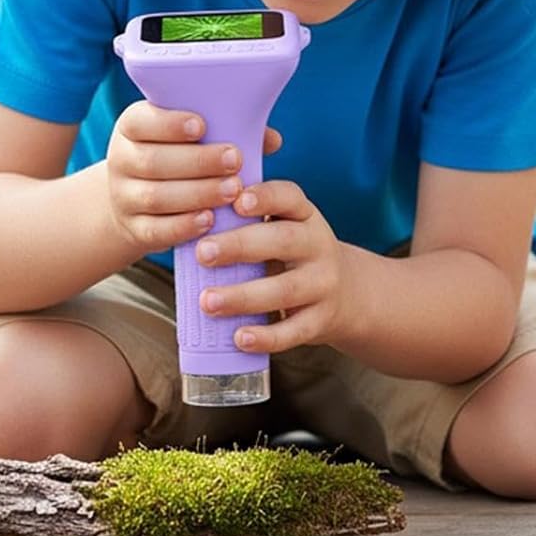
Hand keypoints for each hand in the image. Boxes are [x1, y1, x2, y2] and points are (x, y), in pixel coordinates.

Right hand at [105, 101, 282, 256]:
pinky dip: (184, 226)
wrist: (135, 200)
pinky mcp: (132, 228)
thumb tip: (271, 139)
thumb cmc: (177, 158)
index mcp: (132, 127)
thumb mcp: (190, 140)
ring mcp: (123, 197)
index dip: (169, 124)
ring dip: (197, 193)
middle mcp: (121, 160)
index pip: (142, 122)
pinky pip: (156, 230)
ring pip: (156, 197)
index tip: (202, 126)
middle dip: (197, 161)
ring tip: (233, 190)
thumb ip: (227, 132)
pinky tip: (211, 220)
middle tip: (235, 160)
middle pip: (153, 161)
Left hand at [196, 179, 356, 353]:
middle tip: (202, 253)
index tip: (236, 200)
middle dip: (240, 246)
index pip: (289, 197)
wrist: (347, 294)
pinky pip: (294, 331)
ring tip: (207, 302)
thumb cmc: (293, 255)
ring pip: (284, 290)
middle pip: (282, 241)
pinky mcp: (321, 320)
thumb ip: (246, 223)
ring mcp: (323, 284)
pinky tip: (239, 337)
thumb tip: (189, 224)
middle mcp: (318, 245)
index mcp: (304, 215)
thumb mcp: (282, 228)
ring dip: (243, 296)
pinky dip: (266, 337)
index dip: (264, 197)